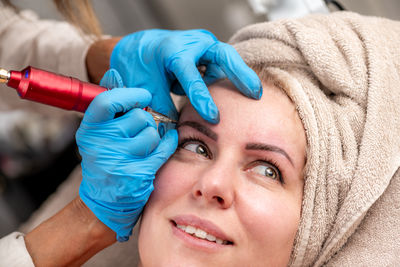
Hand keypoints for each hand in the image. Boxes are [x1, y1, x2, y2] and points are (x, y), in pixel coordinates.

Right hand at [77, 69, 177, 240]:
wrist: (105, 199)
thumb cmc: (105, 158)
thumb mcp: (98, 132)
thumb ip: (108, 105)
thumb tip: (114, 72)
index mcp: (89, 129)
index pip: (108, 101)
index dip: (130, 95)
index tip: (144, 96)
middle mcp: (101, 144)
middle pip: (139, 117)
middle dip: (146, 121)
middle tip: (140, 130)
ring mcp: (119, 160)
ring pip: (152, 133)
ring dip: (154, 136)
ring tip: (144, 145)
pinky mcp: (137, 174)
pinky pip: (163, 148)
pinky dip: (169, 142)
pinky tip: (168, 141)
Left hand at [110, 29, 261, 122]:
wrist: (142, 48)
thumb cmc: (143, 68)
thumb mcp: (148, 90)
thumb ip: (162, 110)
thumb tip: (174, 137)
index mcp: (173, 52)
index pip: (192, 77)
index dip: (203, 99)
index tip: (214, 118)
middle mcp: (193, 43)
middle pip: (224, 56)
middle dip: (241, 75)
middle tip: (256, 94)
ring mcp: (204, 45)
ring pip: (227, 61)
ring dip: (238, 78)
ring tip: (251, 96)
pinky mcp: (210, 51)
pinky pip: (223, 66)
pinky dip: (229, 79)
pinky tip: (238, 92)